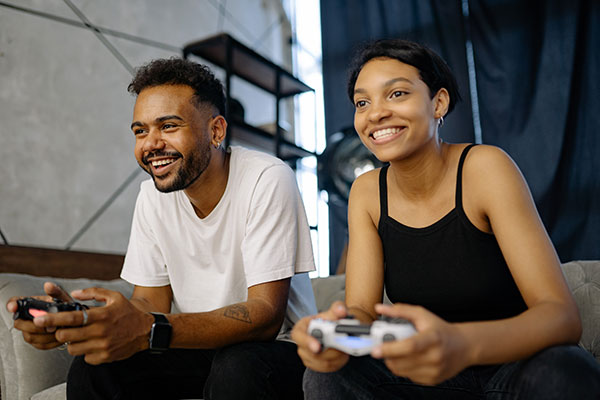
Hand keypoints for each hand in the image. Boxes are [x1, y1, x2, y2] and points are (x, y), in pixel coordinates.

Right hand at [5, 282, 75, 349]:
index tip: (14, 307)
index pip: (14, 302)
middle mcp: (26, 318)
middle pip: (19, 324)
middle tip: (48, 324)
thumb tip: (48, 286)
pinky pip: (40, 344)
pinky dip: (51, 341)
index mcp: (31, 304)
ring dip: (45, 334)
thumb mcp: (63, 298)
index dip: (12, 305)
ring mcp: (30, 331)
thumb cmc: (66, 307)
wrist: (75, 321)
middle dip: (34, 325)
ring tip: (58, 329)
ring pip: (30, 336)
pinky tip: (60, 336)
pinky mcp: (37, 342)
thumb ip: (56, 292)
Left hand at [32, 287, 153, 364]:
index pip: (72, 318)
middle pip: (67, 335)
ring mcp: (103, 346)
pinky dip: (85, 351)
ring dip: (73, 342)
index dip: (53, 318)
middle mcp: (101, 331)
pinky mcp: (105, 357)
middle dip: (60, 332)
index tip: (39, 319)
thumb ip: (93, 293)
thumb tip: (75, 293)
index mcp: (102, 315)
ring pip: (73, 349)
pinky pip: (84, 357)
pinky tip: (93, 344)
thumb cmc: (128, 313)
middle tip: (64, 328)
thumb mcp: (114, 297)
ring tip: (82, 336)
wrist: (146, 331)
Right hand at [291, 301, 349, 371]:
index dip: (307, 342)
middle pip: (313, 353)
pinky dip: (338, 361)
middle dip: (330, 350)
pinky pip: (328, 367)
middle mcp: (302, 343)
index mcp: (302, 327)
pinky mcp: (316, 365)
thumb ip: (338, 308)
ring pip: (323, 362)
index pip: (298, 336)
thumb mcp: (334, 310)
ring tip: (345, 347)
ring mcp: (307, 356)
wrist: (335, 330)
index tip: (318, 347)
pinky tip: (343, 353)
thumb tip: (341, 311)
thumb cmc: (331, 320)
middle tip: (342, 344)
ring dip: (337, 356)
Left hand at [371, 303, 469, 384]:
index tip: (376, 349)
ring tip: (398, 350)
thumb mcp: (422, 315)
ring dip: (393, 361)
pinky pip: (408, 376)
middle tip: (384, 346)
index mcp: (433, 338)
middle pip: (401, 361)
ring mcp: (434, 371)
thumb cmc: (441, 330)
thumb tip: (380, 308)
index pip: (409, 346)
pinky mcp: (432, 380)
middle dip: (387, 354)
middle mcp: (435, 357)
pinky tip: (410, 358)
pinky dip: (403, 368)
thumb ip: (400, 311)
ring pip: (401, 371)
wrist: (464, 346)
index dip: (390, 348)